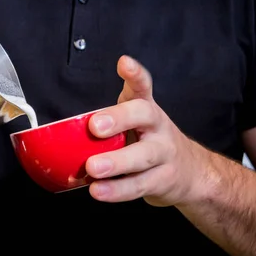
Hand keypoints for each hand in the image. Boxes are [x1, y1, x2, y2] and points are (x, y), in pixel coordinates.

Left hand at [85, 56, 212, 205]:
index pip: (143, 86)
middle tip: (95, 126)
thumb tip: (63, 128)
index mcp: (147, 109)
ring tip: (92, 168)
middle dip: (120, 119)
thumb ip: (107, 121)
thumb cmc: (150, 142)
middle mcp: (158, 127)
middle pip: (145, 116)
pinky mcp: (163, 180)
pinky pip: (139, 185)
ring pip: (143, 156)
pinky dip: (117, 190)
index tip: (124, 64)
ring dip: (116, 162)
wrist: (192, 173)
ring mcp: (164, 153)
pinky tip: (99, 191)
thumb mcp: (134, 124)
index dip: (135, 75)